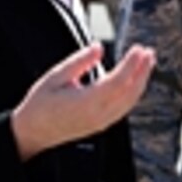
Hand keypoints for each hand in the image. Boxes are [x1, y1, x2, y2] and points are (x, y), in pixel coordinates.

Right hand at [11, 42, 154, 160]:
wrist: (31, 133)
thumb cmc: (40, 105)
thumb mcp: (55, 77)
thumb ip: (79, 62)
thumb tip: (99, 47)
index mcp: (86, 103)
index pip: (118, 82)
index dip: (131, 64)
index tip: (138, 49)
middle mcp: (98, 115)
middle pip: (130, 92)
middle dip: (142, 71)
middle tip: (149, 53)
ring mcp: (101, 122)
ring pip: (130, 101)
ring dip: (142, 81)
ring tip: (147, 63)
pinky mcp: (102, 124)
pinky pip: (124, 108)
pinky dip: (134, 93)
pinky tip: (136, 81)